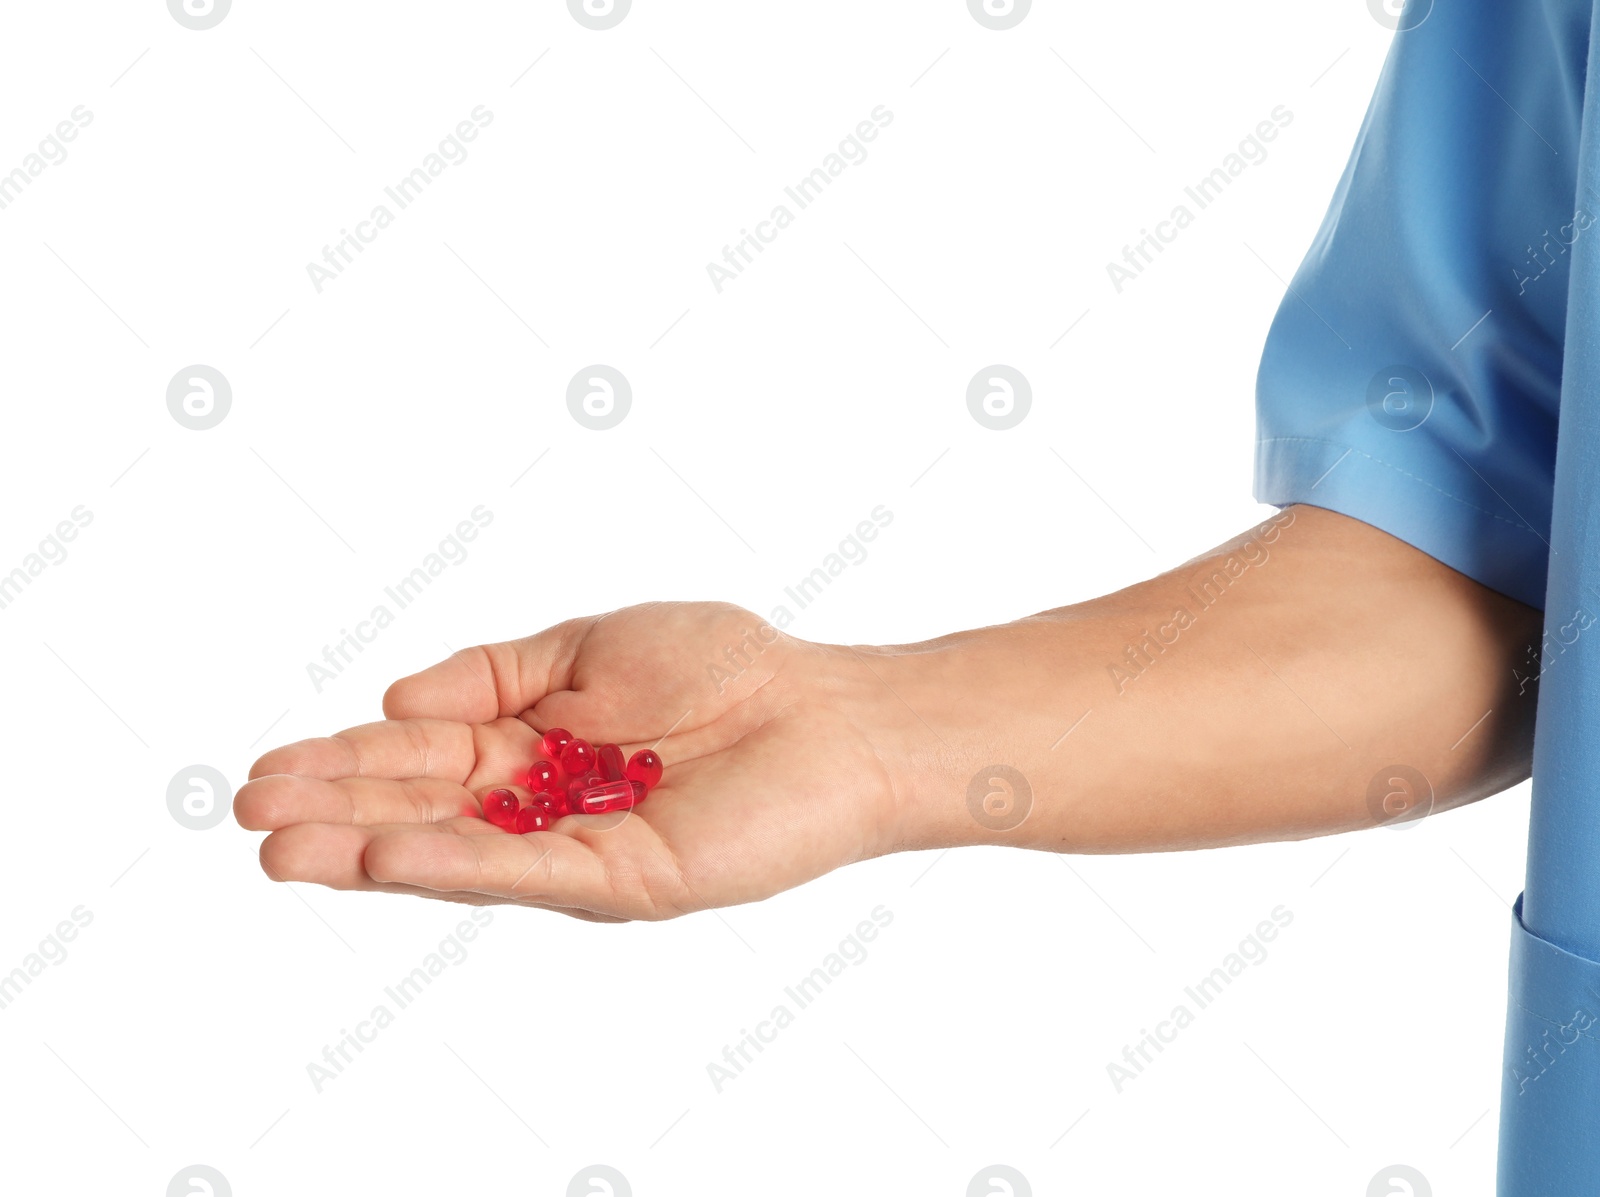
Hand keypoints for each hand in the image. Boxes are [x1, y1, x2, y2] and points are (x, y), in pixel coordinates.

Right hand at [236, 603, 905, 919]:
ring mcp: (580, 848)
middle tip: (248, 812)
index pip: (423, 755)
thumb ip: (493, 675)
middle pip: (424, 809)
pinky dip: (457, 864)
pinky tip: (387, 857)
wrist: (828, 709)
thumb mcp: (588, 644)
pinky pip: (529, 870)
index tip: (270, 766)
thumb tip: (394, 696)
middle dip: (337, 811)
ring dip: (369, 851)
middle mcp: (546, 805)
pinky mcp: (625, 877)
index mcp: (535, 746)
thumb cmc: (727, 667)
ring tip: (282, 850)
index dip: (347, 760)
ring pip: (460, 852)